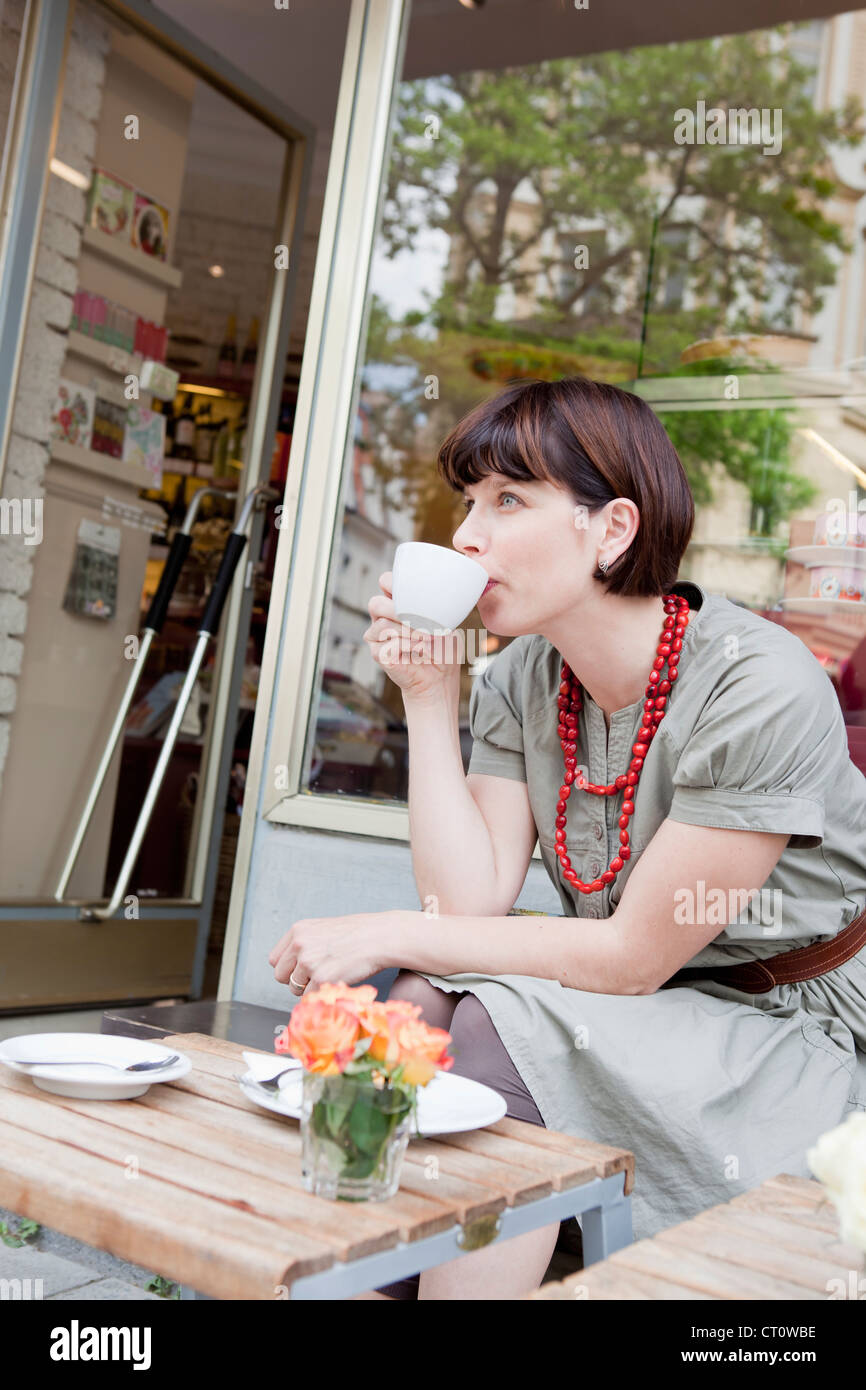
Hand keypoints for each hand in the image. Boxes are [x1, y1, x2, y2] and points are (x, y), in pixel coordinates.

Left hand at [267, 909, 409, 995]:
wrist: (380, 937)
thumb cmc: (357, 934)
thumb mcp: (323, 929)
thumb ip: (305, 943)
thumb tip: (294, 967)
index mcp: (298, 930)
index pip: (275, 959)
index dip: (288, 968)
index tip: (302, 970)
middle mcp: (299, 944)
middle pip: (280, 976)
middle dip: (296, 981)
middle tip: (316, 976)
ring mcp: (309, 962)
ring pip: (294, 988)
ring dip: (309, 988)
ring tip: (330, 975)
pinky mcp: (321, 978)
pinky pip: (311, 995)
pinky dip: (323, 992)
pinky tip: (338, 979)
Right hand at [363, 571, 461, 701]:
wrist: (440, 677)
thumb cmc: (442, 648)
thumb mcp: (446, 621)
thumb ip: (438, 606)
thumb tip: (441, 591)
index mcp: (397, 604)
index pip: (385, 582)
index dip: (393, 582)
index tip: (414, 591)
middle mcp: (383, 618)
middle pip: (376, 603)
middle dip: (398, 609)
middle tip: (420, 618)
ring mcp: (378, 637)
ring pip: (382, 624)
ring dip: (407, 630)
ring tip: (426, 638)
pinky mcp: (379, 654)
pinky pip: (386, 644)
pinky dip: (406, 645)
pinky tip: (419, 648)